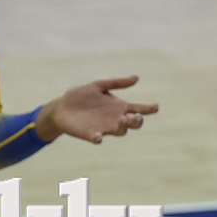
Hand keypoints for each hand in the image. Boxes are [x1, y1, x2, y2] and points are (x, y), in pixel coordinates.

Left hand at [36, 76, 157, 143]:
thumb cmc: (81, 95)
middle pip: (133, 123)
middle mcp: (114, 118)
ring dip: (123, 127)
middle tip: (136, 116)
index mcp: (119, 106)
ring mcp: (104, 127)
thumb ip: (116, 82)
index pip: (138, 108)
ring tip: (121, 120)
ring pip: (120, 131)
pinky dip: (99, 138)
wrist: (61, 107)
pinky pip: (98, 138)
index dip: (148, 109)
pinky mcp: (90, 134)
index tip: (155, 107)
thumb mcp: (99, 84)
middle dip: (137, 121)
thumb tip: (136, 78)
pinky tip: (99, 136)